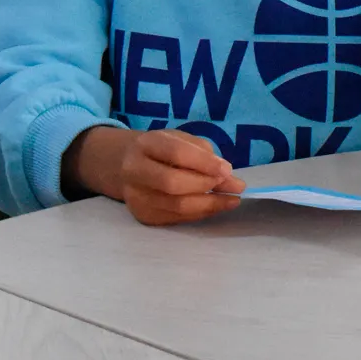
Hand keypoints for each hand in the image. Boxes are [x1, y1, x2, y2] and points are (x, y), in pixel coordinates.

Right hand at [64, 127, 245, 225]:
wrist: (128, 166)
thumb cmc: (163, 150)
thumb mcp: (183, 141)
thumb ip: (207, 157)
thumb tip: (232, 182)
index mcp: (146, 144)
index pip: (176, 153)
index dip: (205, 163)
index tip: (228, 170)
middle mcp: (134, 170)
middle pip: (173, 183)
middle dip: (206, 186)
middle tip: (232, 187)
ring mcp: (136, 196)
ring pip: (176, 206)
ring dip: (210, 205)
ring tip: (232, 200)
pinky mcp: (142, 215)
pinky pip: (177, 218)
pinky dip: (200, 213)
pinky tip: (213, 206)